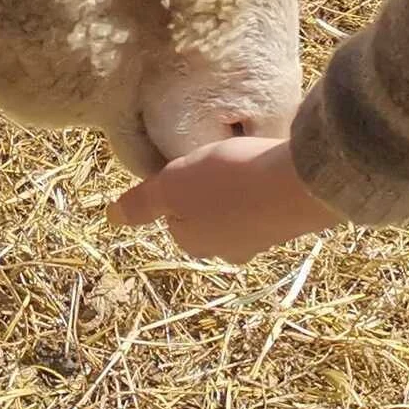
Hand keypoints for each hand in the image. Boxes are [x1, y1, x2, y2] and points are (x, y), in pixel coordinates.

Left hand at [108, 136, 340, 261]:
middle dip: (210, 189)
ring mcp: (262, 240)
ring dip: (240, 188)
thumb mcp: (171, 185)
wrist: (296, 184)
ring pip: (239, 210)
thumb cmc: (227, 182)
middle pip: (207, 214)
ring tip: (246, 159)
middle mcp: (227, 250)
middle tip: (219, 158)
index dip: (179, 183)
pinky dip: (265, 187)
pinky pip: (267, 203)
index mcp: (194, 243)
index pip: (174, 213)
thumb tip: (112, 219)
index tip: (191, 162)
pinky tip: (269, 166)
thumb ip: (142, 203)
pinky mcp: (290, 224)